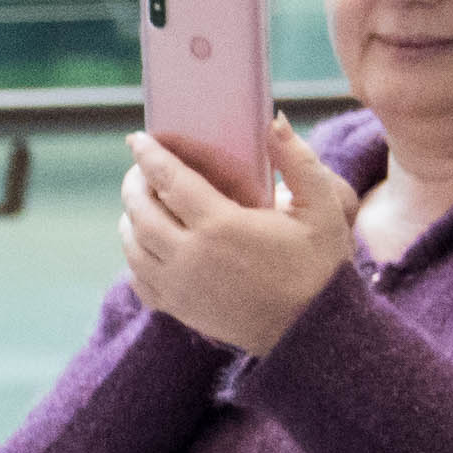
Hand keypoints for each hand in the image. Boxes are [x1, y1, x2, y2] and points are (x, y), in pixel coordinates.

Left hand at [118, 118, 359, 358]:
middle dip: (135, 183)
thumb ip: (297, 161)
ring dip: (130, 217)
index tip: (137, 139)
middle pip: (140, 210)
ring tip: (141, 201)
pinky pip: (137, 278)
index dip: (150, 156)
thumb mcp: (322, 208)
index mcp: (221, 226)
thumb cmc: (320, 266)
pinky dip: (134, 254)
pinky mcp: (176, 309)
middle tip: (141, 168)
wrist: (312, 331)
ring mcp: (178, 285)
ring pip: (132, 244)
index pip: (169, 181)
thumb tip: (273, 121)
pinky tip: (145, 242)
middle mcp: (189, 256)